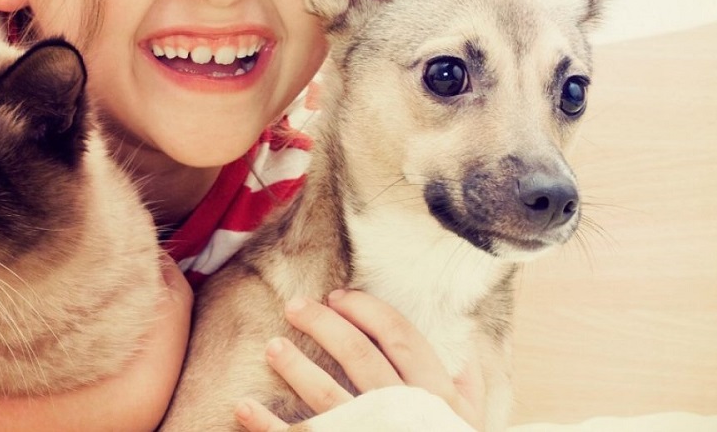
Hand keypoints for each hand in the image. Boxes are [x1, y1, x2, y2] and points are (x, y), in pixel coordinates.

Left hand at [234, 289, 482, 430]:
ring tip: (272, 347)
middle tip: (295, 306)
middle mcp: (404, 410)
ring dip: (294, 366)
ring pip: (326, 393)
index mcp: (435, 394)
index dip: (365, 309)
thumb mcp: (472, 425)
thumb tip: (466, 345)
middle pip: (357, 353)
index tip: (338, 296)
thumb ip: (469, 387)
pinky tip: (244, 407)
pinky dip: (266, 425)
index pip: (399, 335)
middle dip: (323, 323)